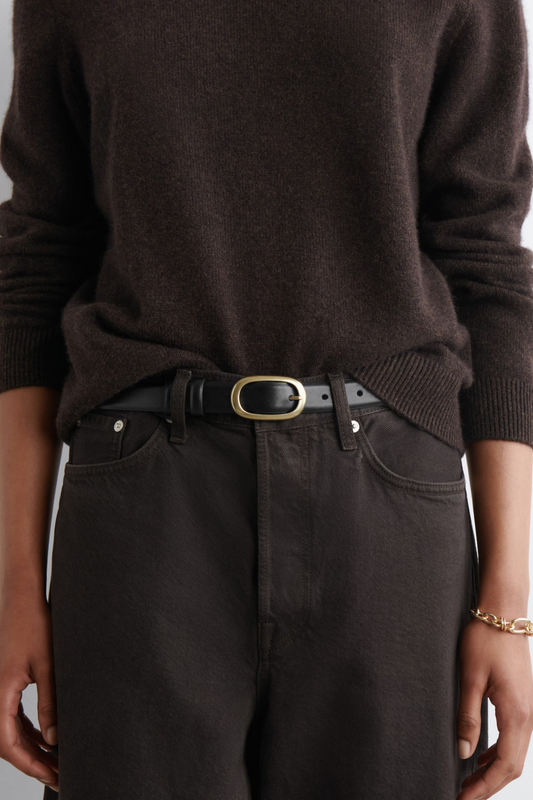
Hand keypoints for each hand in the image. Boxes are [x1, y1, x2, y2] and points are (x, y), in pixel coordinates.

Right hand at [0, 593, 58, 791]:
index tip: (53, 777)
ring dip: (32, 748)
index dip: (32, 765)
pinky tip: (46, 738)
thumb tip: (55, 739)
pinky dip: (28, 731)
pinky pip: (12, 717)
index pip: (10, 745)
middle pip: (9, 743)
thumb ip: (50, 703)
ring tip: (56, 762)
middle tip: (61, 775)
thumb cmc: (34, 624)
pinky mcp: (4, 684)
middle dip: (34, 762)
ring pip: (10, 732)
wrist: (22, 598)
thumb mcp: (48, 665)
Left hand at [456, 617, 532, 799]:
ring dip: (494, 771)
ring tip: (468, 781)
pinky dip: (499, 753)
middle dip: (489, 785)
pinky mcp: (522, 701)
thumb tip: (463, 752)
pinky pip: (515, 737)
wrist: (503, 613)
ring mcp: (529, 709)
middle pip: (513, 765)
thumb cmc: (485, 640)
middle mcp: (528, 716)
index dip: (484, 788)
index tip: (463, 799)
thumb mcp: (469, 677)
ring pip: (515, 753)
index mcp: (517, 713)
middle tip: (462, 795)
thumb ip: (467, 716)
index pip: (505, 766)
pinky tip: (481, 756)